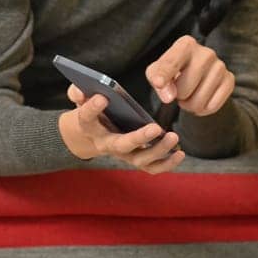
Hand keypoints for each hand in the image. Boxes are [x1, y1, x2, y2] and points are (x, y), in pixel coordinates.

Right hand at [59, 84, 184, 173]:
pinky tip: (180, 153)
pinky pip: (152, 167)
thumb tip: (82, 90)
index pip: (87, 118)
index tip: (102, 97)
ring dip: (158, 150)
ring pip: (140, 159)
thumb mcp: (81, 99)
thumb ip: (78, 92)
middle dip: (138, 138)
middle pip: (120, 145)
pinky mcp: (136, 160)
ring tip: (173, 136)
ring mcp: (123, 154)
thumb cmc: (92, 112)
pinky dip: (167, 164)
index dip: (92, 108)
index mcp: (89, 127)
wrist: (91, 136)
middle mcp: (106, 144)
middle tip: (155, 127)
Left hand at [146, 35, 235, 116]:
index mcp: (186, 45)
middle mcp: (206, 53)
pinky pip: (212, 106)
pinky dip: (204, 109)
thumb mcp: (157, 71)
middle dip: (179, 96)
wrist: (198, 74)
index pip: (172, 62)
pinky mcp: (229, 80)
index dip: (164, 75)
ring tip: (190, 95)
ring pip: (199, 100)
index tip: (158, 83)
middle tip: (180, 91)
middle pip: (185, 87)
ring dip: (190, 105)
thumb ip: (157, 78)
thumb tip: (169, 95)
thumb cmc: (173, 71)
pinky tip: (202, 100)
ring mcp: (220, 66)